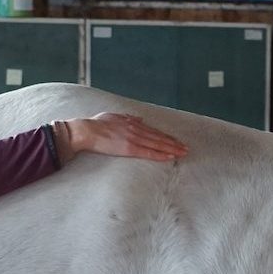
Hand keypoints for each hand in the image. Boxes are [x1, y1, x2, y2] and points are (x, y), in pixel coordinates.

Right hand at [64, 112, 187, 161]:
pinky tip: (170, 157)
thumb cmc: (96, 124)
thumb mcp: (114, 117)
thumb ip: (128, 118)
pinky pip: (148, 152)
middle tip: (185, 148)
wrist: (87, 130)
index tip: (175, 140)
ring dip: (171, 149)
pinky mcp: (129, 148)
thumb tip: (138, 119)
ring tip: (182, 153)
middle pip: (159, 137)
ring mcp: (134, 138)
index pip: (153, 131)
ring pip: (157, 144)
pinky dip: (160, 154)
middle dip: (173, 143)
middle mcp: (136, 129)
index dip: (165, 136)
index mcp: (132, 123)